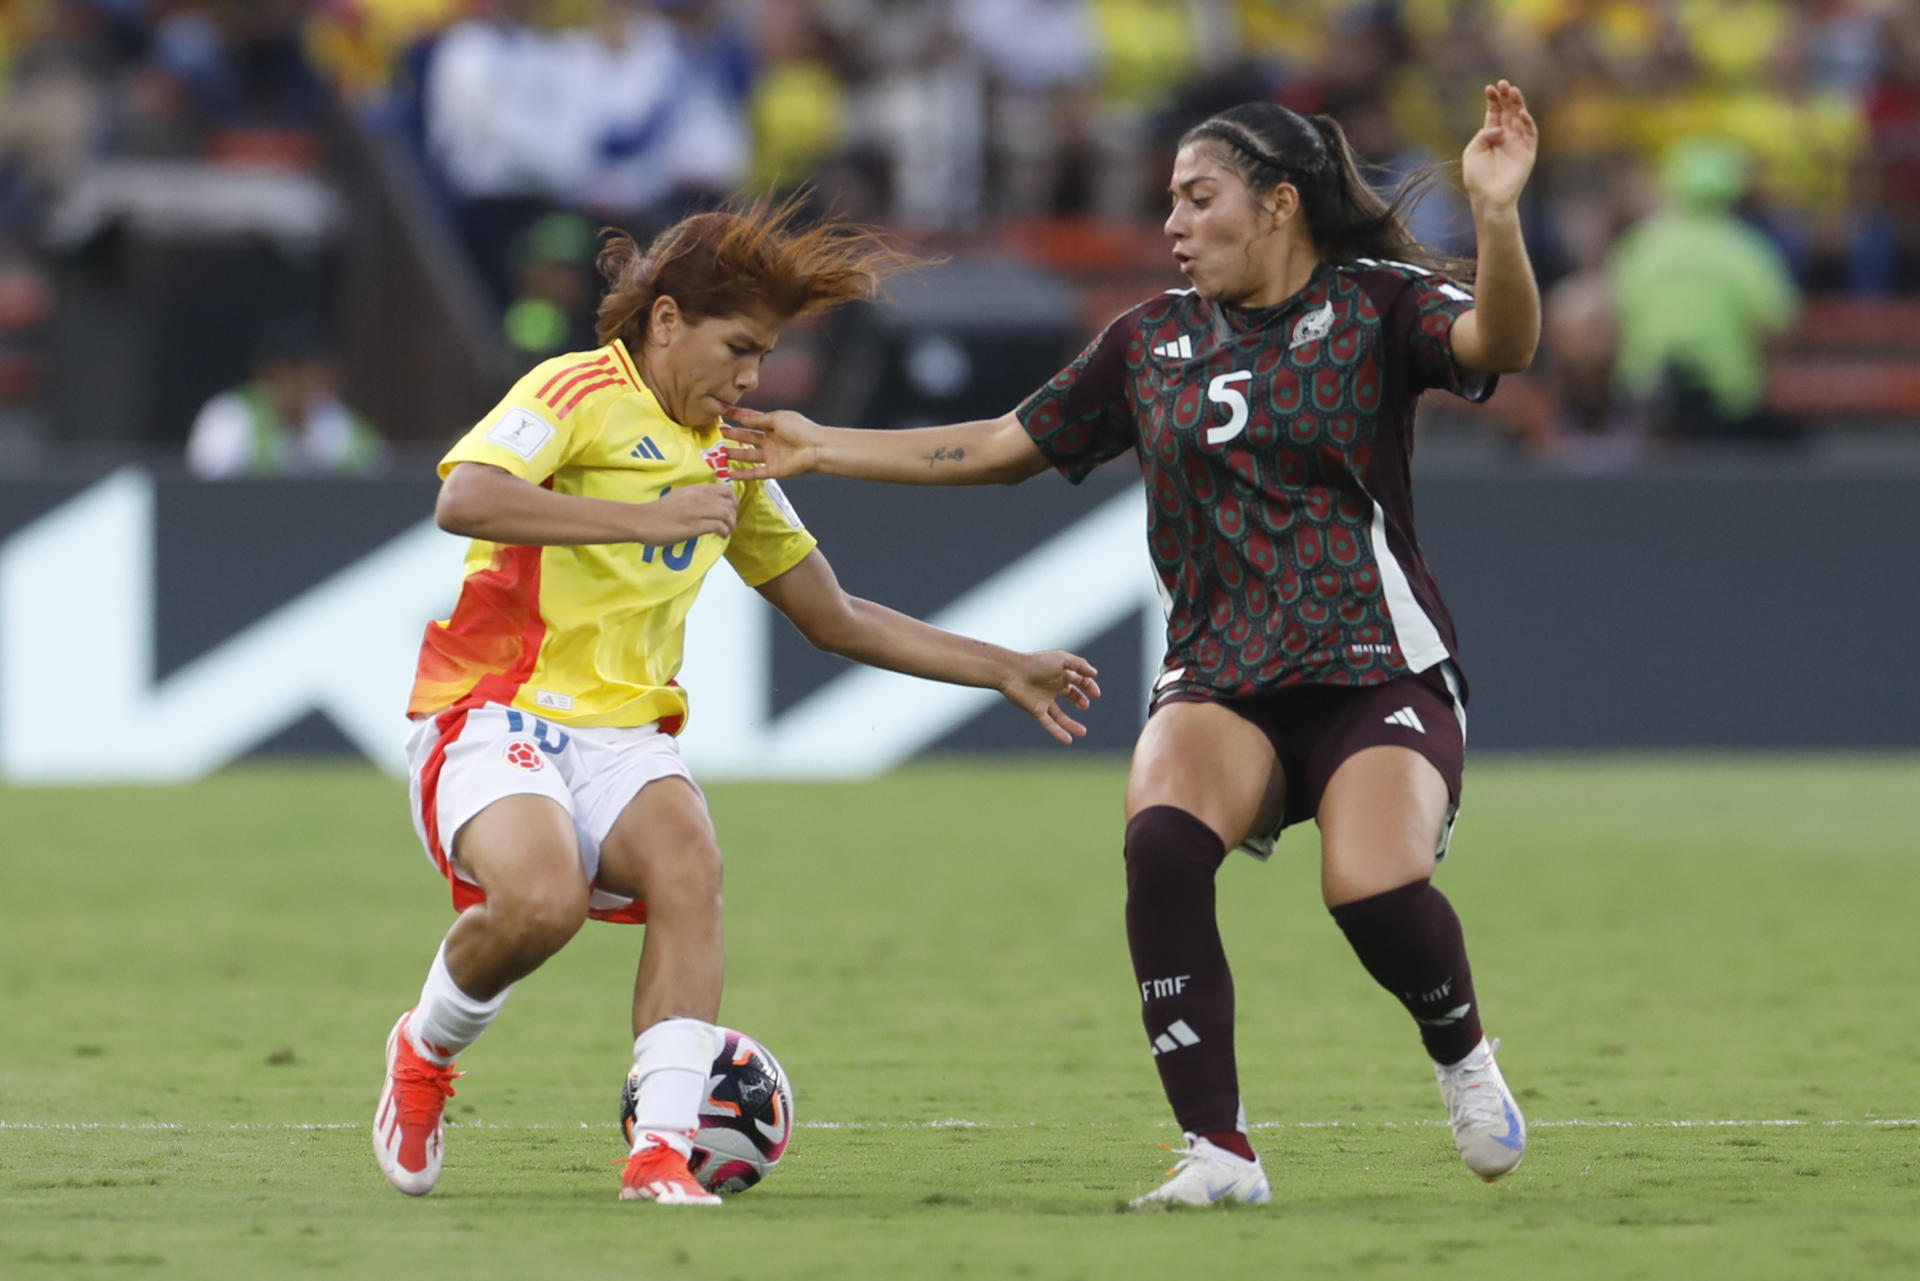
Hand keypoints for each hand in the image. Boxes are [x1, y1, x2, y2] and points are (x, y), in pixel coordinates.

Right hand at [635, 483, 736, 543]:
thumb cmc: (657, 512)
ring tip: (727, 531)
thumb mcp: (679, 497)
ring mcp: (696, 511)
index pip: (725, 489)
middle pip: (729, 502)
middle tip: (730, 523)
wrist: (642, 520)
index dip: (733, 500)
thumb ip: (695, 498)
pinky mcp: (694, 526)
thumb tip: (709, 505)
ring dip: (731, 524)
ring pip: (726, 513)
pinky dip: (724, 531)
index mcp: (695, 489)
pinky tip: (721, 536)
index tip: (731, 510)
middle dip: (734, 514)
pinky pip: (719, 526)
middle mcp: (698, 497)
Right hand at [721, 406, 822, 478]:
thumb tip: (742, 418)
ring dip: (734, 453)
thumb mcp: (777, 419)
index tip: (722, 412)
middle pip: (747, 437)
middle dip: (732, 434)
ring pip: (748, 455)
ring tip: (719, 452)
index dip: (737, 416)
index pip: (751, 419)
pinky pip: (755, 473)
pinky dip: (743, 474)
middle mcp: (771, 440)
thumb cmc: (801, 429)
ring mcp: (771, 455)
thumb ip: (759, 420)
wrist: (816, 448)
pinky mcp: (774, 469)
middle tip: (717, 432)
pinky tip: (729, 473)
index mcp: (773, 425)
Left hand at [999, 650, 1101, 744]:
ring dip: (1071, 724)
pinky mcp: (1036, 710)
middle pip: (1070, 695)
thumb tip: (1094, 674)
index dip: (1089, 686)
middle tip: (1085, 706)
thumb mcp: (1062, 659)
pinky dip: (1058, 732)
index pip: (1078, 680)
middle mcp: (1052, 686)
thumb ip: (1079, 665)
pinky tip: (1069, 740)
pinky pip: (1049, 724)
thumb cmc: (1036, 663)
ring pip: (1060, 715)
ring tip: (1083, 733)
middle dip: (1079, 700)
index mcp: (1059, 673)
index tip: (1096, 694)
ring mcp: (1044, 700)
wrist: (1011, 672)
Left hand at [1461, 80, 1537, 213]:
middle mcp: (1506, 136)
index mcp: (1491, 136)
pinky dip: (1527, 122)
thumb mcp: (1472, 152)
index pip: (1495, 112)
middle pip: (1508, 111)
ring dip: (1518, 104)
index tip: (1489, 88)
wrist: (1489, 198)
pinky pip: (1531, 133)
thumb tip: (1498, 128)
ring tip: (1513, 91)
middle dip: (1506, 97)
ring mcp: (1518, 143)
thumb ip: (1483, 135)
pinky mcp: (1528, 152)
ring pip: (1520, 118)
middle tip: (1503, 83)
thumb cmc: (1477, 178)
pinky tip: (1520, 113)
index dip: (1493, 100)